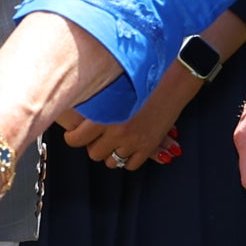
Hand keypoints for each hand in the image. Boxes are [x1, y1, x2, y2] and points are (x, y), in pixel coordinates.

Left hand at [59, 59, 196, 171]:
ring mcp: (133, 142)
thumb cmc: (142, 80)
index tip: (74, 134)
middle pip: (94, 153)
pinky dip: (128, 159)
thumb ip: (96, 105)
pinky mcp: (148, 147)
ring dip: (111, 154)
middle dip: (95, 147)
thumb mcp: (113, 90)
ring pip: (111, 162)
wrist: (172, 82)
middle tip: (98, 138)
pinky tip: (129, 148)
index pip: (75, 139)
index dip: (73, 138)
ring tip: (114, 143)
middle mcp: (116, 131)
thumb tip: (75, 113)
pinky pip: (131, 165)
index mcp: (103, 115)